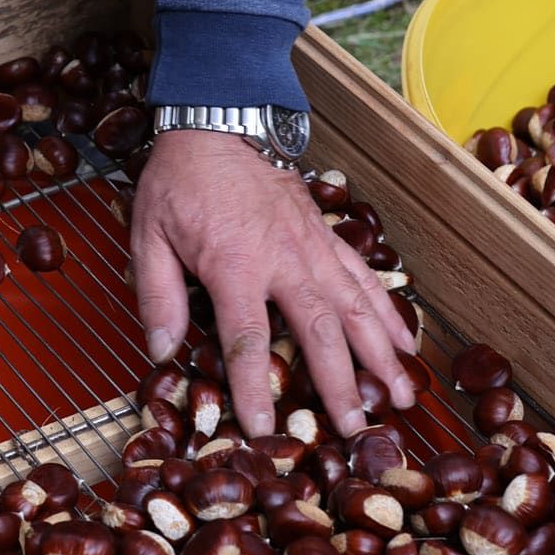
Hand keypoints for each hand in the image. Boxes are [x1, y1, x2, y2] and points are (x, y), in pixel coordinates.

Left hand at [131, 132, 416, 439]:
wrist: (217, 125)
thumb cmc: (178, 183)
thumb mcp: (148, 235)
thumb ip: (156, 295)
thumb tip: (162, 352)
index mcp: (234, 264)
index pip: (247, 339)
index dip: (255, 388)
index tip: (264, 429)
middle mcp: (284, 259)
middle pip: (320, 331)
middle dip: (340, 384)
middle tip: (355, 429)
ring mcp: (312, 247)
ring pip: (356, 307)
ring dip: (381, 355)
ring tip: (402, 397)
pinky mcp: (326, 237)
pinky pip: (364, 279)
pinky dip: (388, 313)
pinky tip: (406, 346)